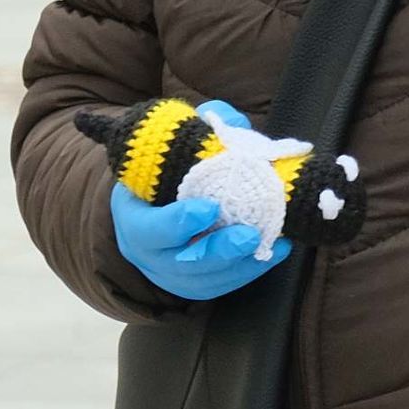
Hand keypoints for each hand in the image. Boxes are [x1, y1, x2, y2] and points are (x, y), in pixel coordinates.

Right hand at [108, 97, 291, 300]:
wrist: (161, 197)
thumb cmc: (172, 166)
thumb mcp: (179, 142)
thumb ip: (204, 125)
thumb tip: (231, 122)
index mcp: (134, 214)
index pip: (148, 229)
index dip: (177, 223)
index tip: (209, 209)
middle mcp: (147, 251)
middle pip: (179, 263)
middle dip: (217, 251)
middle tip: (250, 235)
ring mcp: (168, 272)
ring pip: (202, 280)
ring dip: (239, 265)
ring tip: (273, 243)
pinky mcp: (193, 283)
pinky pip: (220, 286)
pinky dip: (249, 271)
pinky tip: (275, 251)